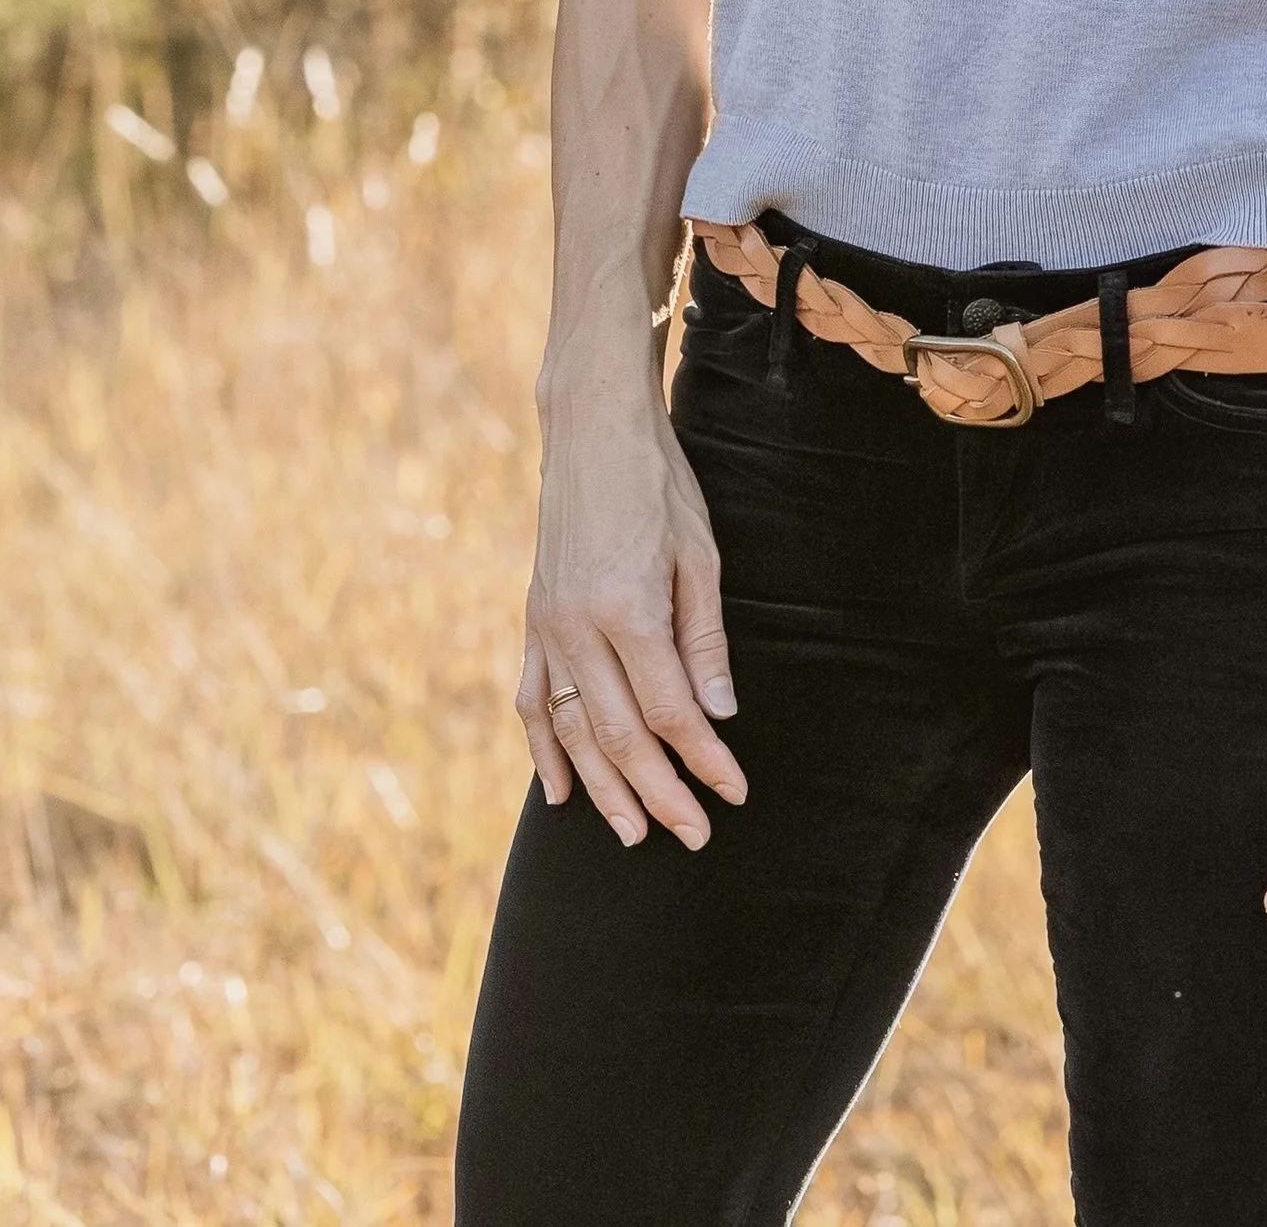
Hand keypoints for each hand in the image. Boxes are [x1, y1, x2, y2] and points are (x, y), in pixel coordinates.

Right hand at [518, 388, 746, 849]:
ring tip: (634, 834)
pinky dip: (545, 750)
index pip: (670, 710)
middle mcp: (578, 627)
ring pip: (574, 730)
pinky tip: (560, 792)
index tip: (733, 793)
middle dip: (660, 793)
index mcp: (628, 609)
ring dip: (604, 788)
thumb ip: (705, 640)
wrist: (592, 430)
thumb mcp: (701, 554)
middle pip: (621, 735)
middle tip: (693, 837)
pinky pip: (534, 699)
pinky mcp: (533, 619)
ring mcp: (547, 626)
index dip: (704, 759)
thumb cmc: (659, 484)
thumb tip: (719, 715)